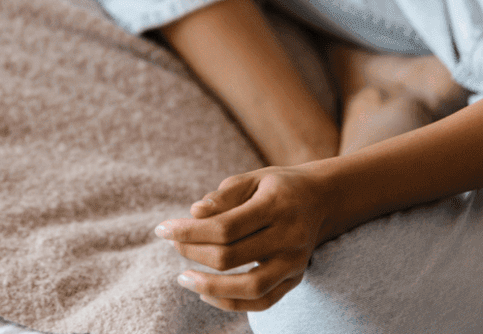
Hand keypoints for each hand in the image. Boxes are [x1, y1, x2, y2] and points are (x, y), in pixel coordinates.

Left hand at [155, 165, 333, 312]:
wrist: (320, 199)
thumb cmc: (276, 187)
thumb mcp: (251, 179)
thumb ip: (223, 196)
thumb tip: (194, 213)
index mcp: (276, 205)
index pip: (225, 226)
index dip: (188, 231)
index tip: (162, 229)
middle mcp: (290, 236)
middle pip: (232, 256)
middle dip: (193, 252)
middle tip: (173, 244)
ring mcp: (295, 262)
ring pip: (250, 287)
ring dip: (210, 287)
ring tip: (183, 278)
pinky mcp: (296, 279)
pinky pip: (262, 302)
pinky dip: (231, 303)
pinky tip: (205, 294)